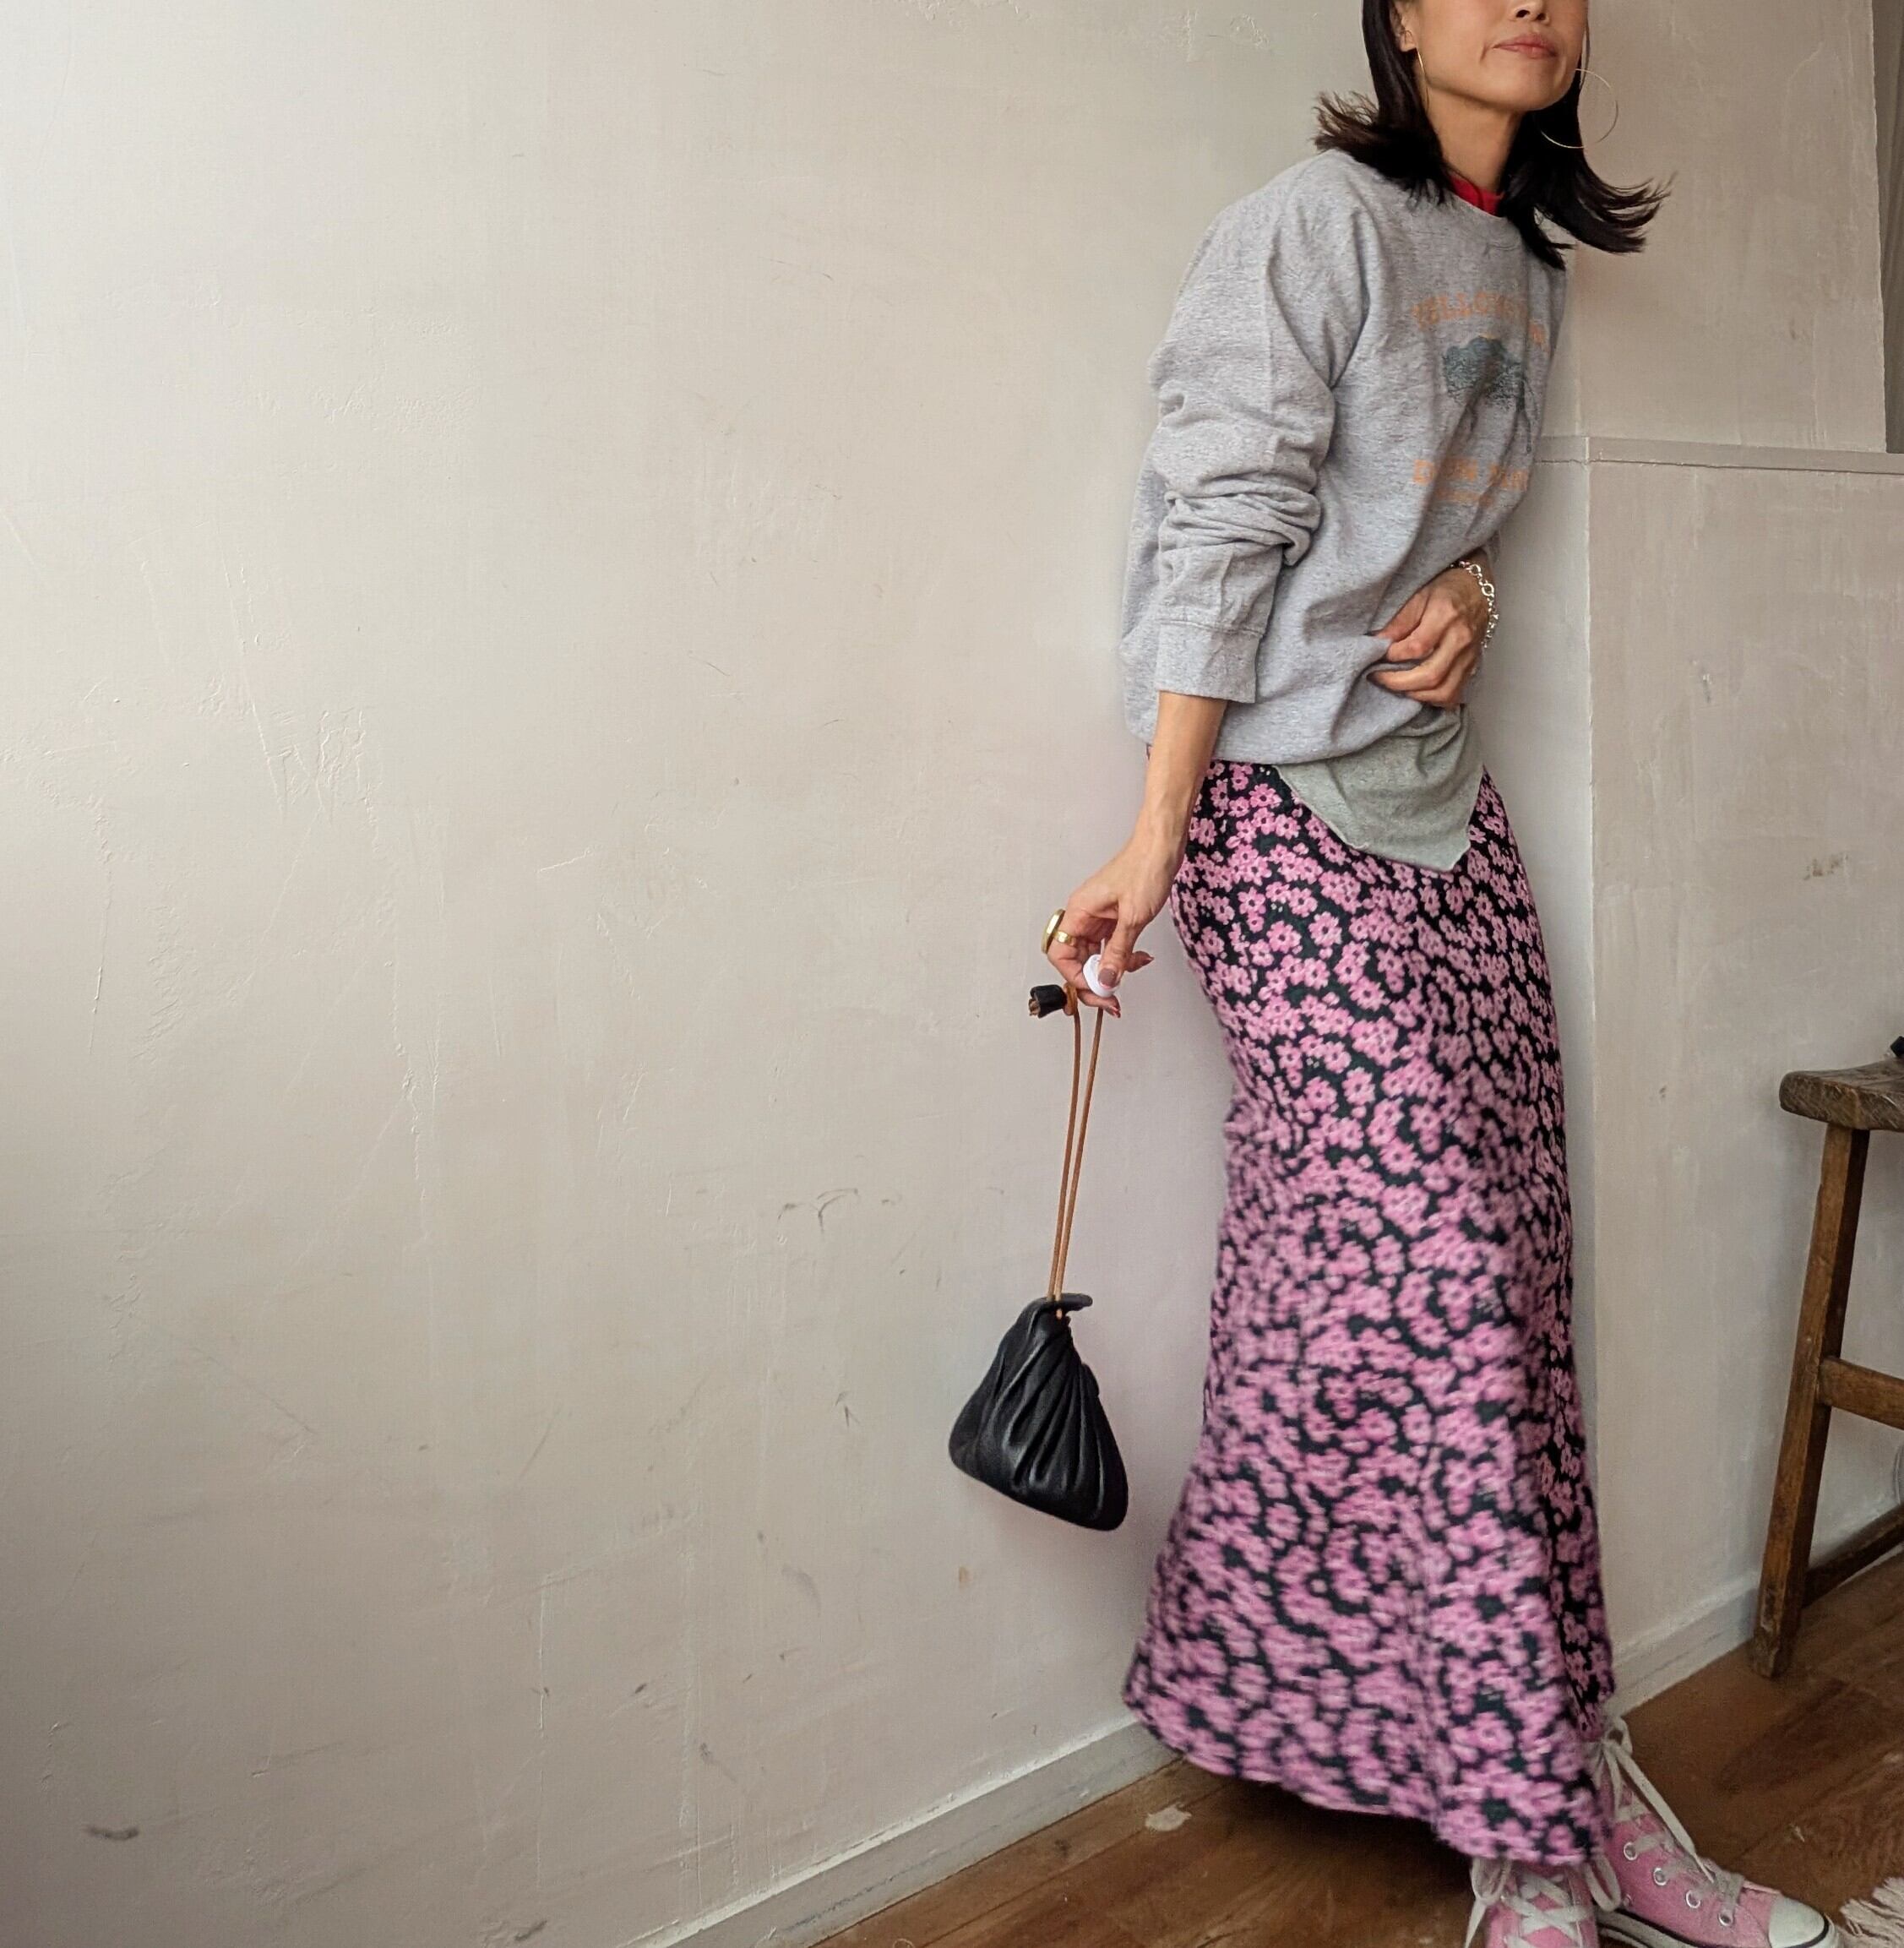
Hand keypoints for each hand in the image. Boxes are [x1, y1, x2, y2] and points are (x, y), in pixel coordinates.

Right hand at [1044, 835, 1175, 1015]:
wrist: (1162, 846)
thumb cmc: (1144, 867)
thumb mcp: (1133, 917)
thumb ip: (1118, 952)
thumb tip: (1106, 980)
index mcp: (1079, 911)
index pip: (1061, 954)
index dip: (1076, 976)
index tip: (1097, 989)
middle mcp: (1084, 915)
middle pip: (1076, 958)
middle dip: (1094, 978)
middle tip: (1112, 996)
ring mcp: (1098, 916)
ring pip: (1095, 954)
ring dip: (1112, 968)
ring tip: (1131, 971)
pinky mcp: (1113, 916)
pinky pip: (1110, 944)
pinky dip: (1123, 955)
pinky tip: (1139, 957)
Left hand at [1365, 562, 1488, 709]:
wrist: (1477, 589)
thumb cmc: (1446, 590)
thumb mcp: (1419, 595)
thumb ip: (1399, 621)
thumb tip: (1378, 642)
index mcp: (1446, 616)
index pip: (1417, 647)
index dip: (1393, 656)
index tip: (1378, 655)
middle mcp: (1460, 639)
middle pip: (1431, 675)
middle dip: (1398, 683)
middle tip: (1378, 678)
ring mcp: (1469, 656)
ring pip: (1444, 691)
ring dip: (1416, 695)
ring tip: (1396, 686)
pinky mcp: (1472, 666)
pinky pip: (1454, 694)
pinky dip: (1433, 699)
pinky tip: (1418, 691)